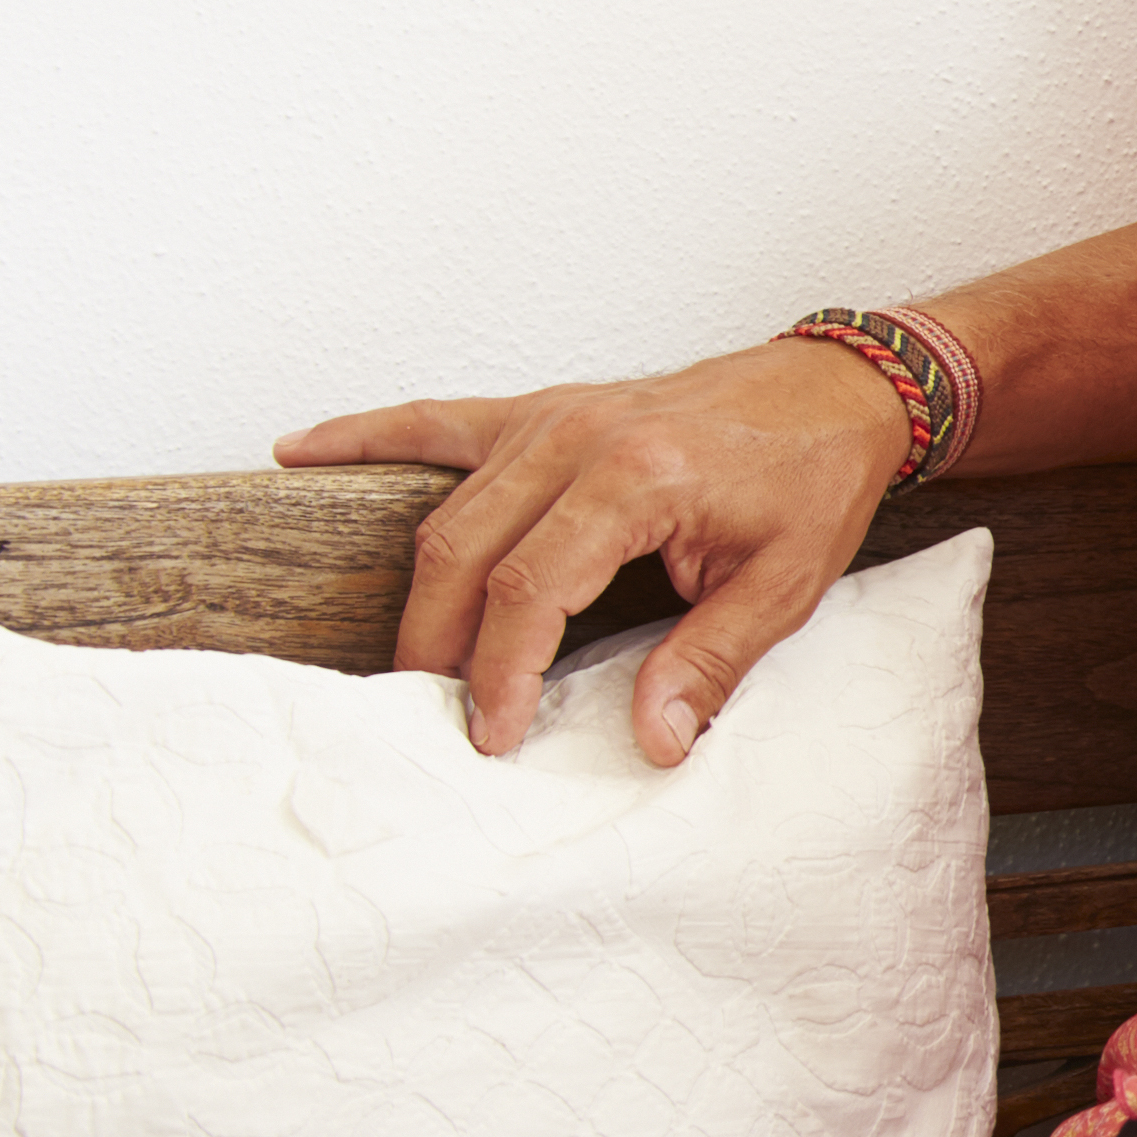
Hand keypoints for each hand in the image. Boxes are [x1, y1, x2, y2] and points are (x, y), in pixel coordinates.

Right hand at [273, 339, 901, 761]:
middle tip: (442, 719)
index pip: (530, 590)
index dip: (500, 671)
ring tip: (413, 667)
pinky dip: (364, 434)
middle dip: (442, 646)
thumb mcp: (784, 585)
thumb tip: (653, 742)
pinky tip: (298, 450)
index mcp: (637, 478)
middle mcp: (579, 438)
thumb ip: (710, 663)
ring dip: (420, 592)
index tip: (492, 734)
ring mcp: (552, 417)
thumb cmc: (814, 480)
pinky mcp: (542, 409)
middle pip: (465, 552)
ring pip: (446, 510)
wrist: (837, 393)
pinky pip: (435, 420)